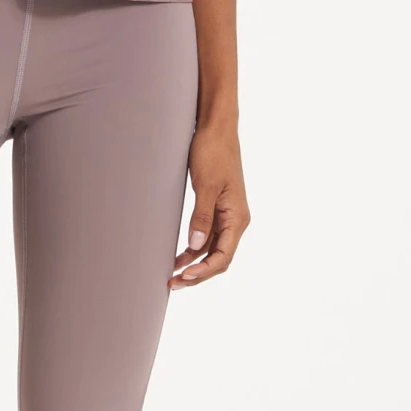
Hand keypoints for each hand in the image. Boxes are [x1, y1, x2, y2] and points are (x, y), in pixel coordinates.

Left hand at [169, 118, 247, 289]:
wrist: (216, 127)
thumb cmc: (213, 151)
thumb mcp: (206, 185)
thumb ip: (202, 217)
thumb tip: (196, 247)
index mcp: (237, 217)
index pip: (223, 256)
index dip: (204, 271)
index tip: (184, 277)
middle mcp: (235, 219)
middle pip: (219, 258)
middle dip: (198, 273)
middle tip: (174, 283)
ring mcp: (226, 214)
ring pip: (212, 248)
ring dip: (194, 263)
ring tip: (173, 275)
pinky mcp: (217, 206)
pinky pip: (207, 235)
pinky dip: (195, 247)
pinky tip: (180, 255)